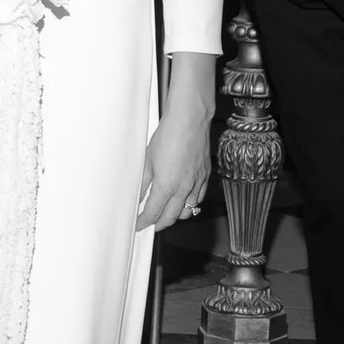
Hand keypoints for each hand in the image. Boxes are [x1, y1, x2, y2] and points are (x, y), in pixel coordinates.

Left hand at [137, 81, 214, 230]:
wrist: (190, 120)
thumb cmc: (169, 134)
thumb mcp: (148, 160)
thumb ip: (143, 182)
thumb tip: (138, 195)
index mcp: (166, 185)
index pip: (153, 213)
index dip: (143, 222)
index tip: (138, 224)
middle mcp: (183, 188)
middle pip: (171, 218)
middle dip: (158, 224)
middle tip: (149, 224)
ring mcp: (196, 183)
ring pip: (187, 211)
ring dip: (175, 216)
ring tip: (165, 213)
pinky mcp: (205, 177)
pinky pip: (198, 199)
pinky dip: (190, 204)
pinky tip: (183, 201)